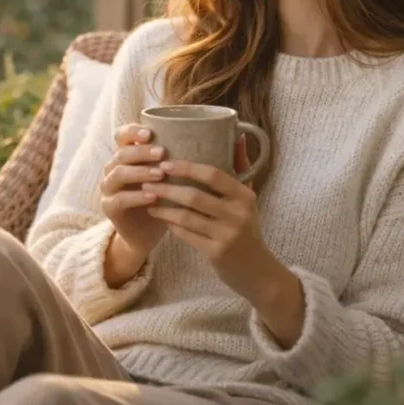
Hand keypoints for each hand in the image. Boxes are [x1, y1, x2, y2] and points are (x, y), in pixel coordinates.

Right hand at [100, 124, 167, 258]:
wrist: (146, 233)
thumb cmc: (161, 200)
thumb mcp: (168, 178)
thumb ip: (175, 160)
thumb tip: (205, 142)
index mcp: (126, 156)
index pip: (121, 136)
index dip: (132, 132)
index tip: (150, 133)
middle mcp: (113, 168)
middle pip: (122, 153)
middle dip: (142, 151)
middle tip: (162, 153)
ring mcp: (109, 188)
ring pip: (118, 173)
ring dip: (140, 172)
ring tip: (160, 174)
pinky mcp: (109, 207)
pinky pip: (119, 199)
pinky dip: (136, 197)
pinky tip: (152, 197)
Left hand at [142, 136, 279, 301]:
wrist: (257, 270)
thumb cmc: (246, 227)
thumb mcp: (248, 197)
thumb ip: (241, 166)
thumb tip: (238, 134)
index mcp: (244, 196)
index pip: (213, 175)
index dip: (186, 168)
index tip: (165, 163)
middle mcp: (238, 214)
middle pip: (194, 195)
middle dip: (166, 187)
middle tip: (146, 180)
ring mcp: (227, 235)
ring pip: (186, 216)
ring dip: (163, 206)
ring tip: (147, 197)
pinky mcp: (216, 253)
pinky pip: (185, 234)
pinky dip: (170, 223)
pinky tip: (158, 215)